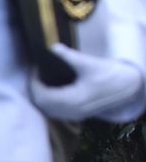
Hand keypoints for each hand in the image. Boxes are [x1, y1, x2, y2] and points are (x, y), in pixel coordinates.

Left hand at [30, 44, 145, 122]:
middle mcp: (73, 111)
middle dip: (35, 89)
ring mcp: (76, 115)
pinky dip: (49, 103)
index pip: (43, 95)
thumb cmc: (110, 74)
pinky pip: (57, 113)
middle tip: (36, 74)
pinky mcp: (79, 115)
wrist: (128, 86)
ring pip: (48, 110)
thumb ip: (69, 56)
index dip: (34, 83)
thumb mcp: (88, 63)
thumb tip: (52, 46)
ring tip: (40, 81)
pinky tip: (50, 91)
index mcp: (74, 100)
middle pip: (42, 104)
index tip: (34, 69)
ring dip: (41, 97)